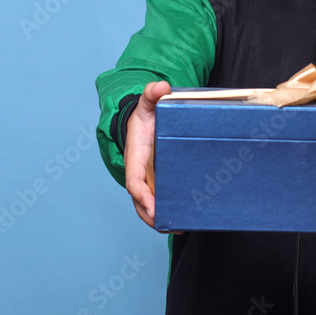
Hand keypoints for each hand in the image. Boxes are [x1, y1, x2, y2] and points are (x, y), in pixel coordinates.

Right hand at [124, 80, 169, 227]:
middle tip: (168, 226)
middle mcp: (138, 171)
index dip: (142, 195)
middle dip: (151, 215)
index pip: (134, 180)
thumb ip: (152, 93)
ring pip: (148, 204)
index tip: (153, 207)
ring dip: (159, 219)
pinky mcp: (157, 180)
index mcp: (135, 156)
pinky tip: (181, 219)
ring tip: (177, 227)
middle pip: (140, 200)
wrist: (147, 119)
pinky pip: (159, 199)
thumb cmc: (146, 113)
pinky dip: (166, 211)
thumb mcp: (148, 101)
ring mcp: (147, 178)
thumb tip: (160, 87)